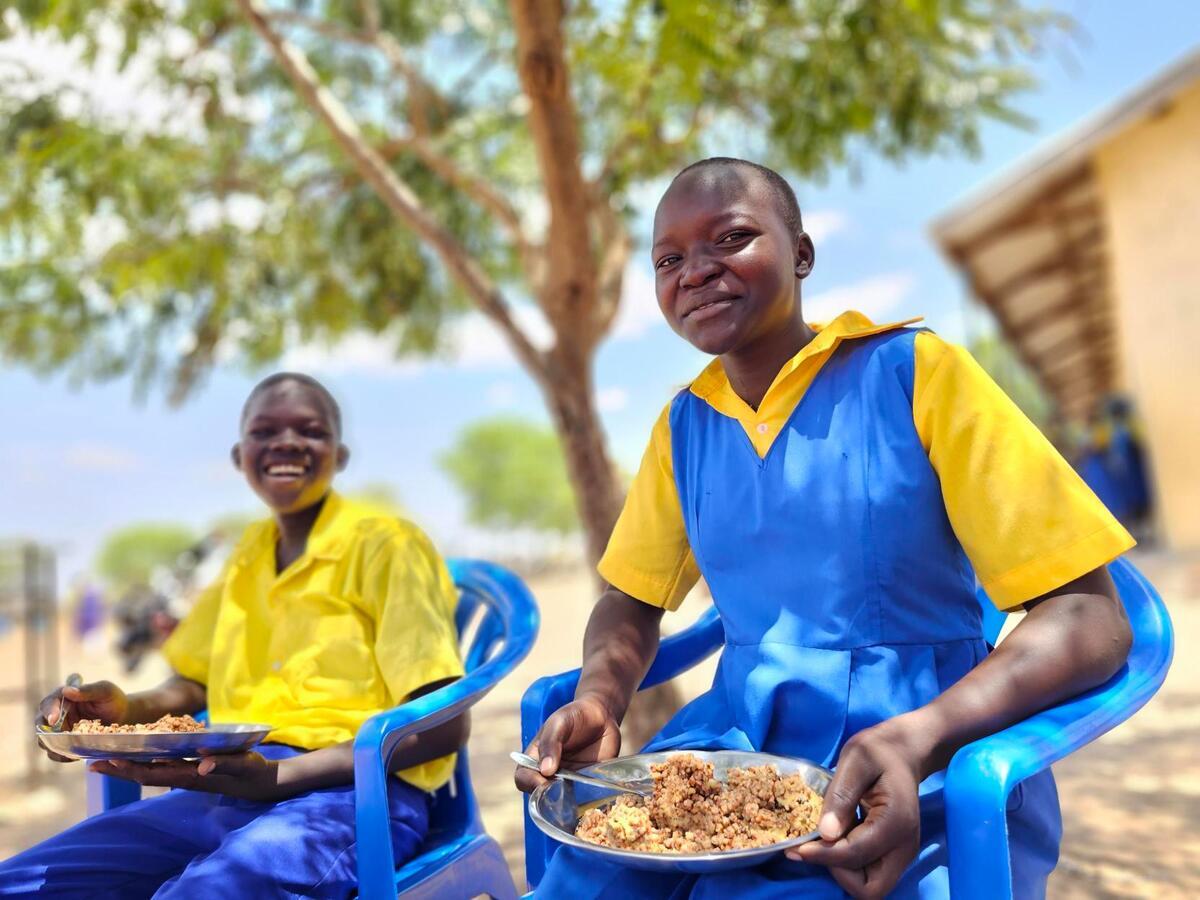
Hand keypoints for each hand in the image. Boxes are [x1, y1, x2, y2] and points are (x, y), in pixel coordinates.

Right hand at [36, 680, 128, 761]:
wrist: (124, 716)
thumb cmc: (114, 700)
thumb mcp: (105, 691)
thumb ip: (88, 690)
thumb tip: (66, 690)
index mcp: (64, 697)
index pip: (49, 703)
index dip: (49, 711)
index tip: (54, 720)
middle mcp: (58, 713)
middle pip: (41, 723)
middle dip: (46, 733)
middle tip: (58, 740)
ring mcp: (60, 729)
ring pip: (45, 740)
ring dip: (52, 747)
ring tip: (66, 751)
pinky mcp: (65, 741)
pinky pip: (56, 751)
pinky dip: (61, 755)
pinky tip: (74, 757)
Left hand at [89, 752, 281, 802]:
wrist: (259, 782)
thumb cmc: (251, 771)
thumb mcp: (242, 764)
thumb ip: (223, 763)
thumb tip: (202, 764)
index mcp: (191, 776)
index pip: (154, 774)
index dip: (130, 768)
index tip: (110, 761)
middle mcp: (183, 777)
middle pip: (144, 775)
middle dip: (119, 770)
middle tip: (92, 763)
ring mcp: (184, 775)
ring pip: (149, 772)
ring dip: (126, 767)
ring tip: (104, 759)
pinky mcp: (189, 770)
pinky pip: (160, 767)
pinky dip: (143, 762)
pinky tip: (135, 755)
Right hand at [514, 693, 621, 793]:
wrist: (602, 715)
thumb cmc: (574, 715)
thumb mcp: (559, 723)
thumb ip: (550, 743)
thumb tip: (545, 770)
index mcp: (536, 758)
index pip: (523, 777)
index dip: (529, 783)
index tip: (544, 782)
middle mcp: (550, 773)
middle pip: (540, 794)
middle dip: (548, 797)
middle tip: (562, 790)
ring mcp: (569, 781)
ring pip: (561, 801)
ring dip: (567, 802)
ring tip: (577, 794)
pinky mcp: (587, 785)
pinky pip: (582, 799)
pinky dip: (585, 802)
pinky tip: (591, 798)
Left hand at [787, 721, 924, 899]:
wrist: (902, 752)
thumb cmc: (878, 751)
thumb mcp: (856, 759)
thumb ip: (841, 795)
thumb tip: (826, 834)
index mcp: (895, 822)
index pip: (854, 856)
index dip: (822, 855)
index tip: (794, 847)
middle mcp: (904, 846)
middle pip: (870, 889)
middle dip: (838, 873)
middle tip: (814, 846)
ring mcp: (901, 853)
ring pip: (870, 886)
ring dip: (842, 870)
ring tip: (821, 839)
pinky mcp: (893, 852)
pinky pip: (869, 872)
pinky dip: (847, 863)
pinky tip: (833, 836)